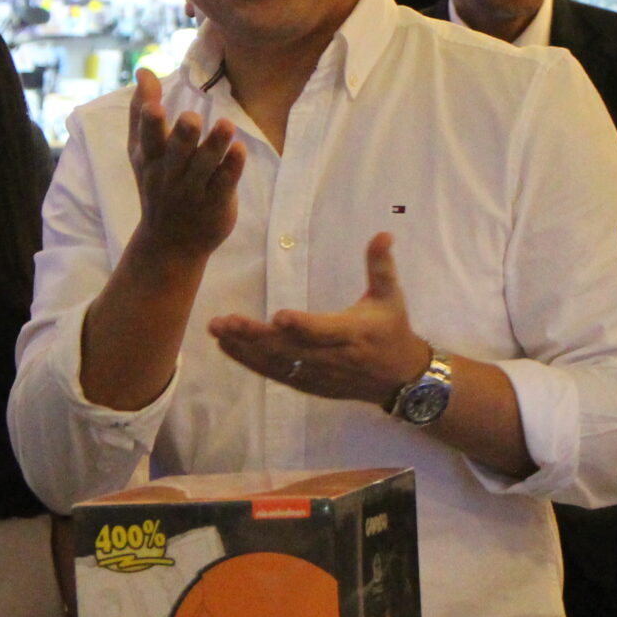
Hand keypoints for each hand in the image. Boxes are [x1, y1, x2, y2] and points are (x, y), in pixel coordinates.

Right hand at [127, 67, 244, 262]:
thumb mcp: (141, 153)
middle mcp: (170, 175)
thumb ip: (141, 111)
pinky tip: (240, 149)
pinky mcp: (216, 203)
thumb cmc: (156, 186)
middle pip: (177, 153)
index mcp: (150, 160)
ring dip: (214, 145)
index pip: (147, 139)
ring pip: (205, 166)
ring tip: (225, 125)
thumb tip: (144, 70)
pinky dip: (232, 167)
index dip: (149, 122)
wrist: (170, 244)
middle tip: (191, 118)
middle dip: (183, 136)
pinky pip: (225, 183)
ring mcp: (193, 191)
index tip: (155, 106)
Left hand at [207, 233, 427, 404]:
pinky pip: (275, 374)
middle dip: (255, 336)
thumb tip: (383, 233)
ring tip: (217, 330)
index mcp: (352, 334)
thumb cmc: (392, 330)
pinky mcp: (308, 383)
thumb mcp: (390, 297)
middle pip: (289, 349)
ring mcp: (318, 374)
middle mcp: (332, 357)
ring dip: (245, 348)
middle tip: (225, 322)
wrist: (399, 379)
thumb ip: (380, 266)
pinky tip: (227, 347)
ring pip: (277, 363)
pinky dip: (250, 362)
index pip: (324, 331)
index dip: (302, 326)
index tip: (277, 316)